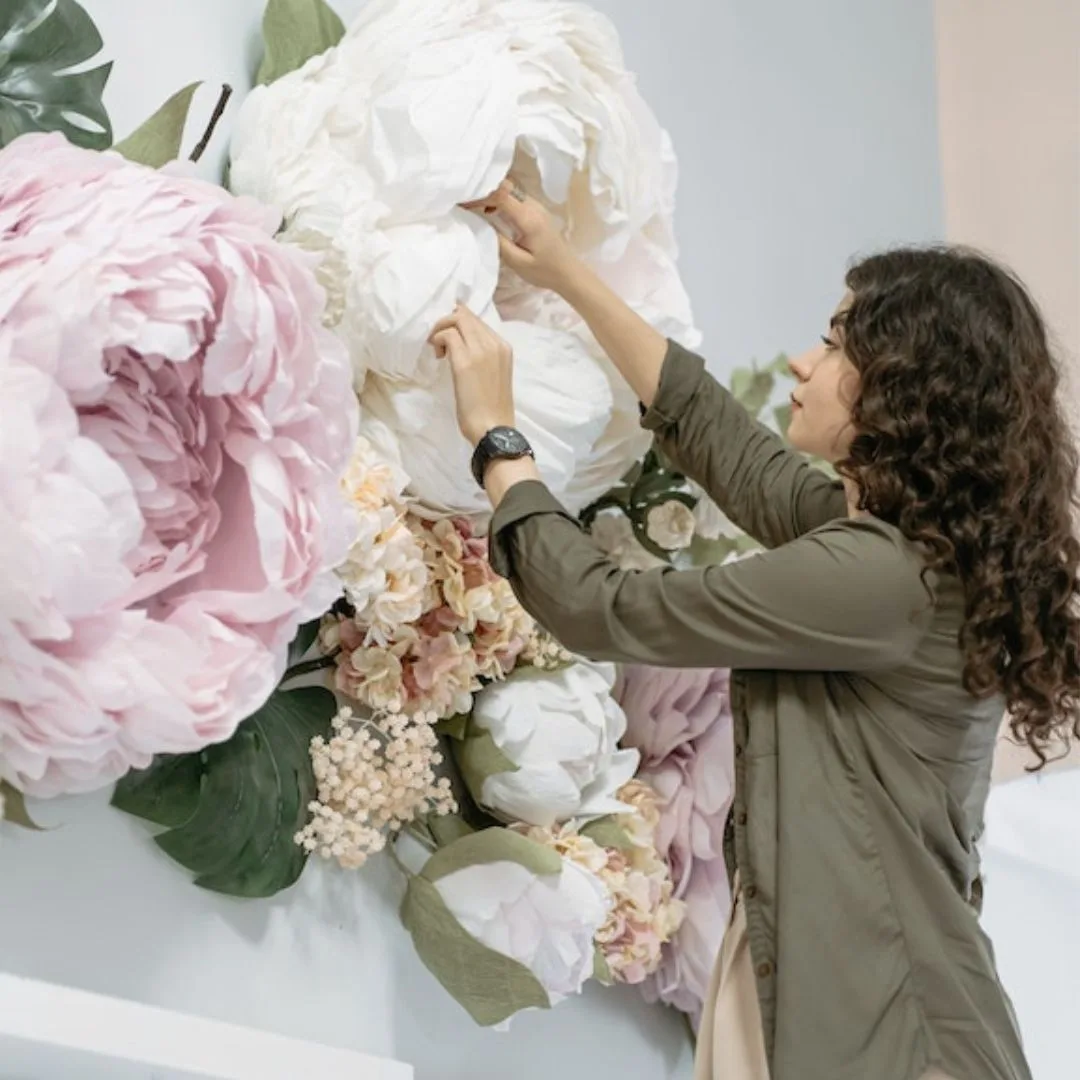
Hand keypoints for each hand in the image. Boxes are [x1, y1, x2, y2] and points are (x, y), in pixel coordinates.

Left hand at [429, 304, 515, 446]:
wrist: (494, 429)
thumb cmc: (492, 409)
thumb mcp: (494, 375)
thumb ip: (484, 357)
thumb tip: (463, 345)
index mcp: (503, 348)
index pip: (478, 320)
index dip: (459, 323)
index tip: (448, 336)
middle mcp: (495, 344)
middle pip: (465, 315)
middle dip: (447, 322)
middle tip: (438, 342)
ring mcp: (481, 351)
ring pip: (456, 320)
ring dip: (440, 330)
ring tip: (437, 350)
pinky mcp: (464, 362)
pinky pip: (447, 335)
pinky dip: (438, 340)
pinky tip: (438, 356)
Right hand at [464, 179, 583, 293]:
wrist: (568, 272)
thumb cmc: (544, 271)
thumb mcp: (518, 263)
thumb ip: (498, 242)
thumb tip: (480, 224)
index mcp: (529, 219)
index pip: (501, 195)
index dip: (480, 196)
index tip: (463, 203)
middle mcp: (533, 207)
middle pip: (505, 187)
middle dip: (483, 192)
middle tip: (464, 203)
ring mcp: (536, 206)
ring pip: (509, 190)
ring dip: (490, 195)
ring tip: (473, 207)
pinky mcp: (536, 210)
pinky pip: (514, 198)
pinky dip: (499, 200)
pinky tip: (490, 212)